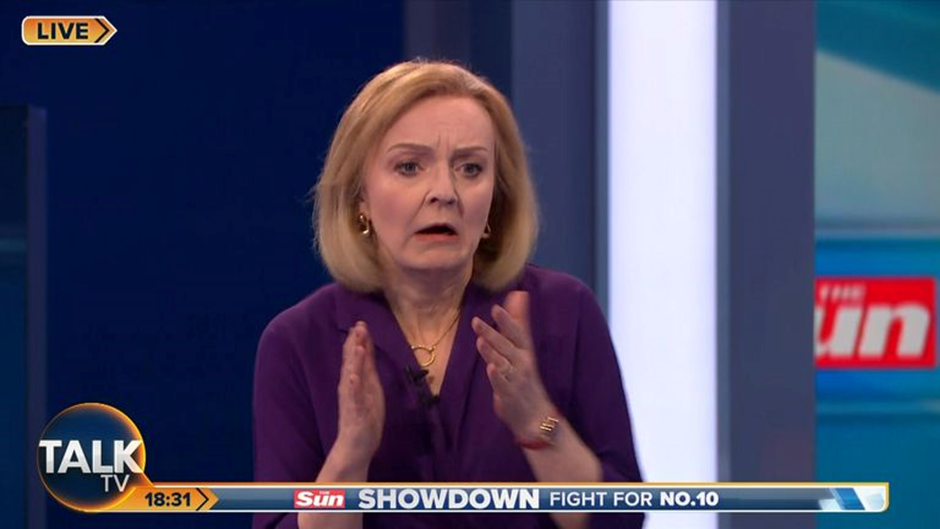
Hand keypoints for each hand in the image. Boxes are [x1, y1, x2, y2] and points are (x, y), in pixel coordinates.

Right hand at [334, 321, 384, 467]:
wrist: (356, 445)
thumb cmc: (364, 416)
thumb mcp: (370, 388)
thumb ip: (367, 369)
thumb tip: (366, 349)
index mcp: (356, 381)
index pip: (356, 357)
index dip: (359, 340)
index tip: (361, 322)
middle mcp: (350, 387)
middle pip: (352, 362)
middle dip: (355, 344)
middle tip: (358, 325)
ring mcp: (352, 399)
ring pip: (351, 376)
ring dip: (353, 361)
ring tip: (356, 345)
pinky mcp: (354, 412)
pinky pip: (353, 398)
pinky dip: (352, 387)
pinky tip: (352, 376)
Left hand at [472, 291, 555, 441]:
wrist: (536, 415)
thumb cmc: (525, 377)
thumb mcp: (523, 348)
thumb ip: (517, 323)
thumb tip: (518, 295)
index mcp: (525, 352)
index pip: (517, 332)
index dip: (507, 320)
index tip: (496, 307)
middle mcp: (522, 363)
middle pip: (507, 345)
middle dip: (494, 332)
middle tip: (478, 320)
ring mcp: (515, 379)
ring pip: (502, 363)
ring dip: (492, 351)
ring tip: (480, 340)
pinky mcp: (508, 394)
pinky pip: (501, 384)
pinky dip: (496, 376)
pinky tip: (491, 368)